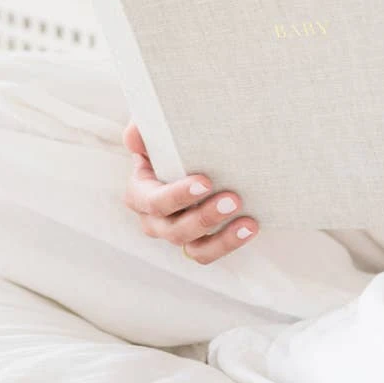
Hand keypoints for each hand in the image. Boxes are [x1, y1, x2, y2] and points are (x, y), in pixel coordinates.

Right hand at [122, 122, 257, 263]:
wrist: (193, 156)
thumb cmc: (170, 142)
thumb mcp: (155, 131)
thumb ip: (143, 130)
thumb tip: (133, 138)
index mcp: (140, 192)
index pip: (153, 201)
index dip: (178, 196)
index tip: (206, 182)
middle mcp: (154, 220)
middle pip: (174, 229)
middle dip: (205, 216)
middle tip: (233, 199)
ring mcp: (176, 235)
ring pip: (194, 248)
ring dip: (221, 238)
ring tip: (247, 222)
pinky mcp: (198, 244)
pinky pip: (210, 252)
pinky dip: (230, 243)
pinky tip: (250, 227)